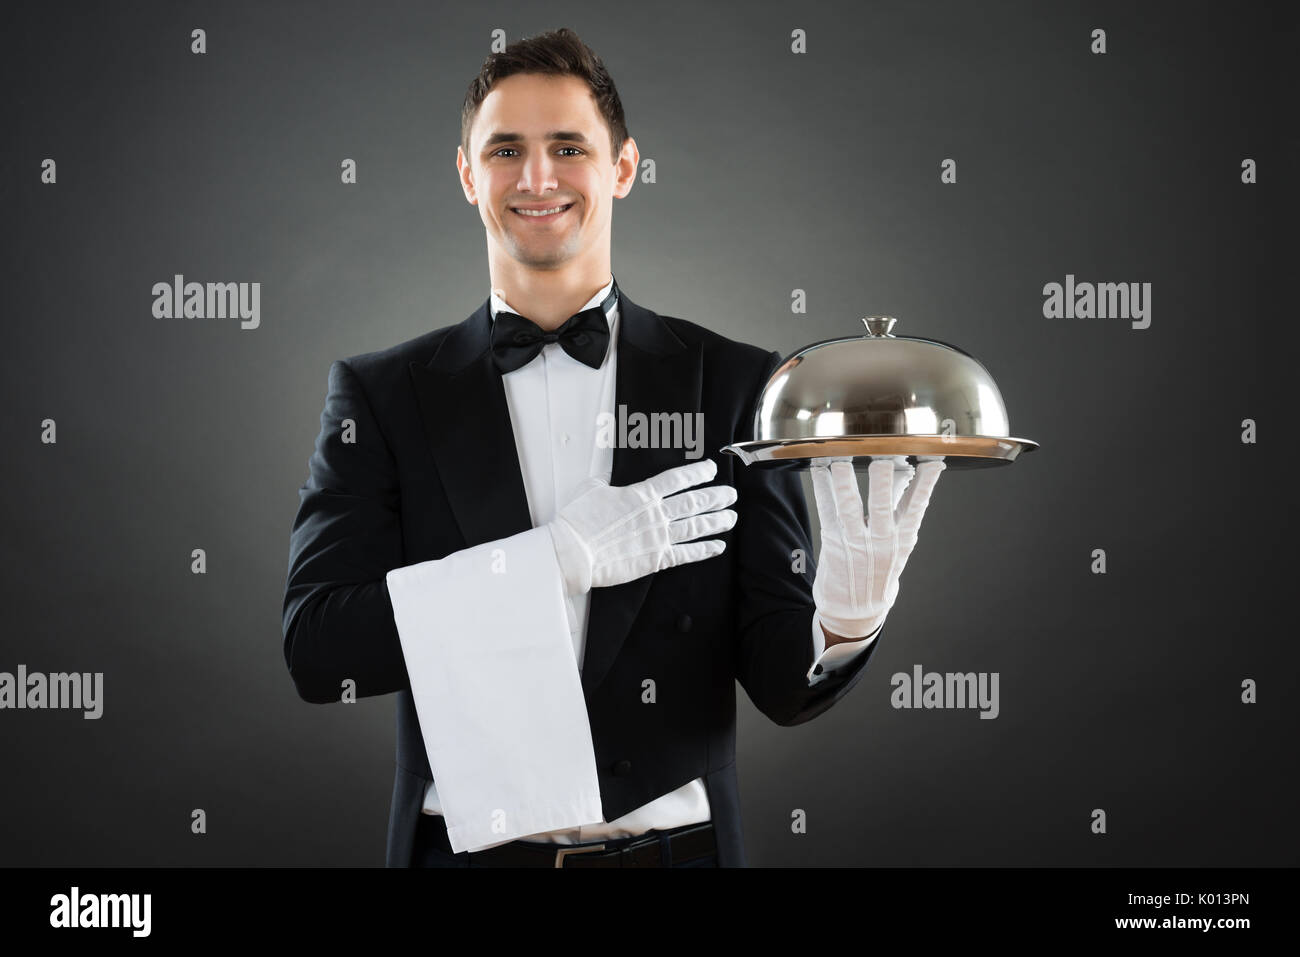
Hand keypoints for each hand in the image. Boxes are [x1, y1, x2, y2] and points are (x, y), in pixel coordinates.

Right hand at [548, 458, 737, 595]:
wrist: (573, 553)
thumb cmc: (578, 521)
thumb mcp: (591, 489)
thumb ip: (607, 481)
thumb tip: (610, 476)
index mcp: (641, 494)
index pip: (677, 479)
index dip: (697, 473)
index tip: (711, 469)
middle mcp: (655, 514)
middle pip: (694, 502)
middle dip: (716, 497)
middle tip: (731, 494)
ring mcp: (658, 537)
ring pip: (696, 526)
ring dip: (716, 521)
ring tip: (731, 517)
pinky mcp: (656, 559)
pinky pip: (687, 554)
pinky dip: (705, 550)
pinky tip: (718, 546)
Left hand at [810, 455, 945, 639]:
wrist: (855, 611)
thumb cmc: (879, 570)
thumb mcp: (899, 544)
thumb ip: (901, 507)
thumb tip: (908, 473)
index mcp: (902, 539)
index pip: (916, 508)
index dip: (924, 485)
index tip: (930, 461)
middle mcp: (880, 541)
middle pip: (882, 507)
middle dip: (881, 482)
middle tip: (881, 457)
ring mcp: (855, 542)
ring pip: (849, 507)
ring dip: (844, 481)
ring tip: (841, 458)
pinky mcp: (832, 543)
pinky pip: (826, 512)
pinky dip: (822, 489)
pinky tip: (819, 470)